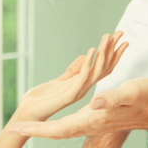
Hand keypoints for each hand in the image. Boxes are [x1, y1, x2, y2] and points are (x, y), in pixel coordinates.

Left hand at [9, 77, 147, 138]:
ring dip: (41, 129)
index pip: (59, 128)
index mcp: (92, 119)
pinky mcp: (94, 117)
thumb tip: (95, 102)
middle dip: (32, 131)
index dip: (37, 129)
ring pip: (60, 129)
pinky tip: (47, 124)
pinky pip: (68, 124)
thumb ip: (113, 98)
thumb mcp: (129, 93)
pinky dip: (54, 124)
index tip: (19, 128)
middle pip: (55, 132)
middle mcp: (88, 123)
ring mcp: (91, 122)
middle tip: (12, 130)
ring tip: (23, 127)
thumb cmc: (144, 99)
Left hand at [11, 32, 127, 122]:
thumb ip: (73, 70)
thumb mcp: (61, 80)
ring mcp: (77, 92)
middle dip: (112, 50)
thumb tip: (85, 57)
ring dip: (103, 54)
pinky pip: (81, 78)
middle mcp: (83, 89)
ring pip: (96, 72)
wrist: (28, 114)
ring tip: (107, 37)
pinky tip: (91, 51)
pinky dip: (87, 64)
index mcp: (82, 85)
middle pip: (104, 68)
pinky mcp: (68, 95)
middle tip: (120, 32)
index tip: (119, 38)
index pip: (103, 68)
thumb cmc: (43, 98)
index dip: (112, 54)